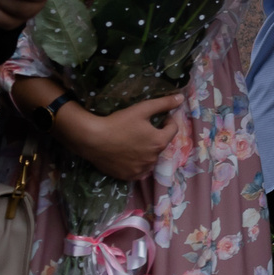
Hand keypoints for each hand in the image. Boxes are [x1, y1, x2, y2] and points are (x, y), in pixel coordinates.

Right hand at [56, 92, 185, 183]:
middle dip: (156, 136)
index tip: (158, 118)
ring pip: (151, 158)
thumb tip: (181, 98)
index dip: (167, 121)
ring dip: (148, 151)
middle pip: (161, 144)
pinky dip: (138, 163)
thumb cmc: (118, 122)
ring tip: (135, 142)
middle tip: (143, 130)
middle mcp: (153, 158)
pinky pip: (140, 170)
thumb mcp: (142, 109)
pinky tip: (129, 155)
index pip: (173, 129)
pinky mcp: (129, 176)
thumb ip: (164, 104)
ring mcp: (141, 169)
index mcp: (159, 141)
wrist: (93, 139)